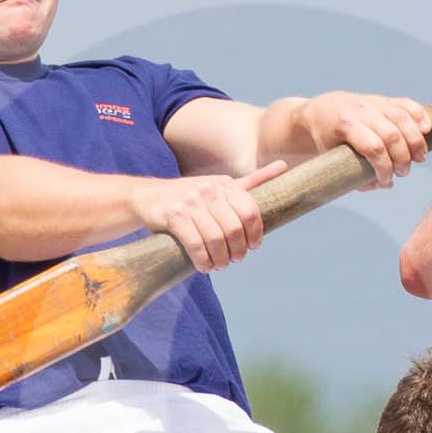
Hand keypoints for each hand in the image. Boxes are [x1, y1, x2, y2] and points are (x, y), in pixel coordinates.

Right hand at [132, 163, 282, 272]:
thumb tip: (284, 166)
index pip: (250, 211)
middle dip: (237, 251)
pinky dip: (203, 260)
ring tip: (219, 266)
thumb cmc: (189, 196)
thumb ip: (249, 182)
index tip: (252, 246)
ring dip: (220, 259)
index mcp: (225, 184)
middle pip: (234, 229)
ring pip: (216, 239)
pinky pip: (196, 244)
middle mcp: (210, 190)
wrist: (147, 197)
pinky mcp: (174, 215)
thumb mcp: (219, 184)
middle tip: (233, 260)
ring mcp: (191, 202)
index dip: (255, 234)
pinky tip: (204, 266)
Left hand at [300, 92, 431, 186]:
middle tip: (403, 173)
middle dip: (402, 158)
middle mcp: (360, 110)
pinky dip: (419, 115)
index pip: (373, 148)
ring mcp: (372, 102)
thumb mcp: (332, 161)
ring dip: (416, 141)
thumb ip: (357, 176)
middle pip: (391, 135)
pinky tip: (427, 130)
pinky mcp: (382, 99)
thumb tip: (386, 185)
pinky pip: (405, 104)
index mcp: (345, 124)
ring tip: (420, 158)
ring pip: (402, 118)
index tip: (387, 180)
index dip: (385, 168)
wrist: (317, 113)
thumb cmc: (325, 142)